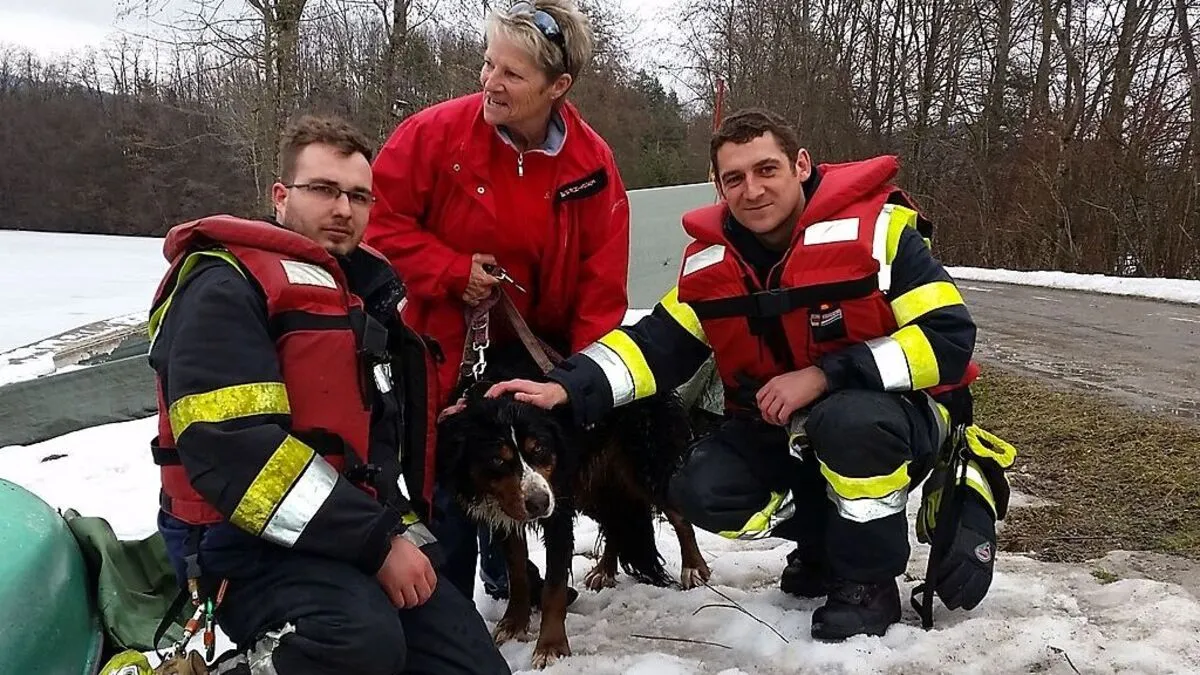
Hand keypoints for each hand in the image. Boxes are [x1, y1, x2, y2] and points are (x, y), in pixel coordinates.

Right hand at [375, 535, 436, 608]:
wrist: (381, 546)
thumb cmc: (395, 546)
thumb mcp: (414, 551)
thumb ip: (420, 564)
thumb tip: (421, 576)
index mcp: (424, 564)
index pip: (433, 582)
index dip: (429, 589)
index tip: (425, 591)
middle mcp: (417, 575)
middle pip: (425, 595)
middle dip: (420, 599)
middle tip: (415, 599)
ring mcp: (406, 582)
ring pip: (412, 601)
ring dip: (409, 603)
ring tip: (405, 601)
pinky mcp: (393, 588)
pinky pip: (399, 602)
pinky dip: (398, 603)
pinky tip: (396, 600)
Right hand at [463, 253, 500, 305]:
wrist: (450, 272)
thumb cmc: (464, 265)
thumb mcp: (478, 257)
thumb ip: (489, 260)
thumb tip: (494, 262)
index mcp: (488, 279)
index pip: (499, 280)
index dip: (496, 277)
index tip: (494, 276)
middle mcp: (483, 289)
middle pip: (491, 289)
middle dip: (488, 284)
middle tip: (482, 278)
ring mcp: (476, 295)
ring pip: (483, 295)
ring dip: (481, 291)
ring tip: (476, 284)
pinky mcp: (468, 299)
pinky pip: (474, 301)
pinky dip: (474, 298)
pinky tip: (471, 292)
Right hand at [486, 379, 568, 408]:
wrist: (557, 393)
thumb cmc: (549, 397)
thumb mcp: (541, 400)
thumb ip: (529, 398)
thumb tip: (517, 396)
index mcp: (521, 385)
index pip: (503, 385)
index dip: (493, 391)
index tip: (487, 398)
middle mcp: (518, 384)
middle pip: (499, 385)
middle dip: (490, 392)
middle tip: (483, 402)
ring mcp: (518, 386)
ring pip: (502, 387)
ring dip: (493, 393)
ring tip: (487, 402)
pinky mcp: (519, 389)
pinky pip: (506, 390)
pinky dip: (499, 394)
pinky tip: (497, 401)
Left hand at [756, 366, 827, 425]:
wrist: (815, 377)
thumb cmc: (803, 377)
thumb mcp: (785, 378)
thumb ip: (777, 386)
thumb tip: (774, 398)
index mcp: (773, 382)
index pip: (759, 396)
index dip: (761, 406)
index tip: (765, 410)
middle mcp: (775, 389)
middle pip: (763, 407)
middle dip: (766, 415)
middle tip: (771, 419)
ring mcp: (782, 396)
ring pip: (771, 413)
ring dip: (774, 420)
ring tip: (779, 421)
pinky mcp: (790, 404)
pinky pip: (781, 416)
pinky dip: (782, 421)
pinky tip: (786, 420)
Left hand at [932, 494, 995, 610]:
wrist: (975, 497)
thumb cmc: (951, 507)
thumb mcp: (937, 511)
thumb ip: (931, 526)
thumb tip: (925, 540)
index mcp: (963, 533)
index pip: (953, 557)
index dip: (943, 572)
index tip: (933, 582)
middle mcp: (977, 546)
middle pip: (964, 573)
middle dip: (951, 588)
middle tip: (941, 596)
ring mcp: (985, 553)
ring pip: (976, 580)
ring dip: (964, 594)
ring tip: (953, 604)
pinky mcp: (990, 558)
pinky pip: (986, 579)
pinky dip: (978, 593)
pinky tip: (969, 603)